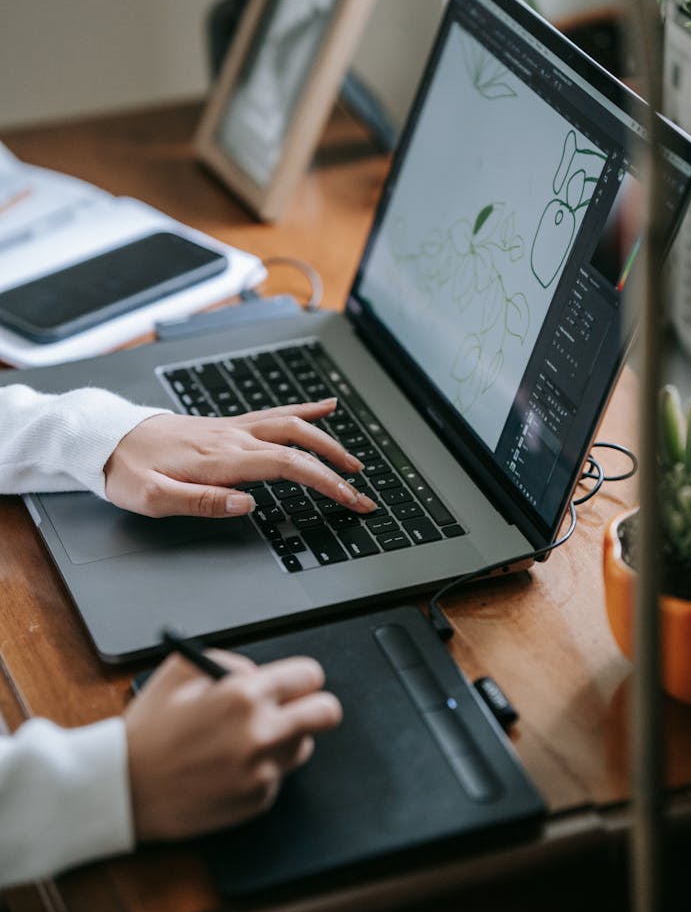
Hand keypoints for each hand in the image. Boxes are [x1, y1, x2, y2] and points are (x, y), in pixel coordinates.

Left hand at [104, 398, 375, 517]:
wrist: (108, 439)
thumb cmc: (127, 471)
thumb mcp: (153, 499)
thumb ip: (201, 502)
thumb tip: (246, 505)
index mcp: (221, 459)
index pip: (289, 467)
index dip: (326, 483)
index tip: (351, 500)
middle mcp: (233, 438)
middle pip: (299, 445)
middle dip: (337, 467)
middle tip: (361, 490)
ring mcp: (232, 428)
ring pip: (292, 426)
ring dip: (327, 441)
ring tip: (353, 459)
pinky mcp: (227, 426)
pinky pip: (273, 413)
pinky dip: (304, 409)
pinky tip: (324, 407)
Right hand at [125, 650, 341, 839]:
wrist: (123, 788)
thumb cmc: (149, 728)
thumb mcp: (180, 670)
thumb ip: (229, 663)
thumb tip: (261, 672)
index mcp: (244, 695)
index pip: (310, 677)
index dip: (301, 678)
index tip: (295, 683)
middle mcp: (261, 733)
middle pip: (327, 713)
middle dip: (315, 706)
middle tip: (296, 708)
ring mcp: (262, 772)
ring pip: (302, 746)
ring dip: (284, 739)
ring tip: (243, 740)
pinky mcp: (257, 802)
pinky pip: (276, 777)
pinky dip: (260, 770)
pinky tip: (226, 768)